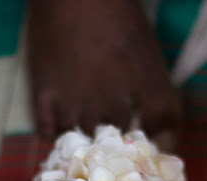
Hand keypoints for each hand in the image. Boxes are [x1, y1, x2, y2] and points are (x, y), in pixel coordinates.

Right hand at [27, 0, 180, 149]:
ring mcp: (73, 99)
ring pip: (83, 136)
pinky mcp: (43, 93)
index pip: (162, 122)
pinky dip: (55, 131)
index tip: (157, 141)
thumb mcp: (147, 46)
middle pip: (119, 132)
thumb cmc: (114, 10)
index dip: (163, 137)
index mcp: (142, 80)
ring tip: (84, 120)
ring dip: (86, 133)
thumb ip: (157, 89)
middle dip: (120, 131)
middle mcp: (110, 97)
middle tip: (113, 121)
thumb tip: (162, 129)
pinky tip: (61, 119)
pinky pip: (49, 131)